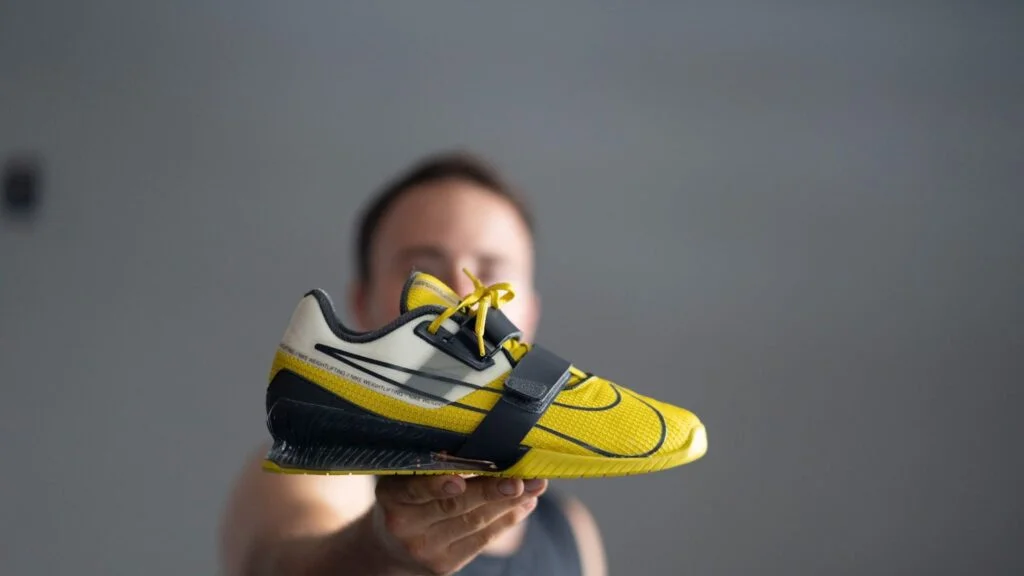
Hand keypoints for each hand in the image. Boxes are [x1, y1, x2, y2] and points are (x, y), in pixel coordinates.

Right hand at [369, 475, 547, 574]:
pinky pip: (483, 540)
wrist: (391, 548)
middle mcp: (405, 525)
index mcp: (391, 496)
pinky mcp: (445, 565)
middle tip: (520, 480)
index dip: (437, 485)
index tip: (460, 479)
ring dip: (509, 503)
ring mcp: (426, 549)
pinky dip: (507, 520)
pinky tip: (525, 504)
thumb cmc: (406, 499)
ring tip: (535, 486)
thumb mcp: (405, 478)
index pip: (414, 489)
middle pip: (454, 506)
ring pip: (475, 523)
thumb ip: (433, 465)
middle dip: (491, 491)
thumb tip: (484, 445)